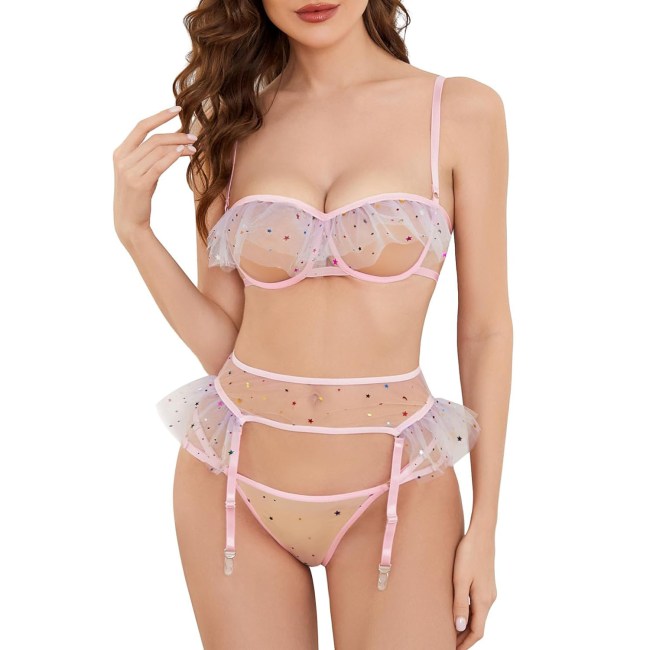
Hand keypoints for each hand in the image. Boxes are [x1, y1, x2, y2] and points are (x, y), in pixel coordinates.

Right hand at [113, 105, 196, 240]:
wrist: (129, 223)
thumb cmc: (138, 198)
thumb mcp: (140, 173)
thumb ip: (149, 157)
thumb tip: (173, 143)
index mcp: (120, 153)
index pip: (141, 126)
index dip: (159, 116)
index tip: (176, 109)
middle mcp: (123, 159)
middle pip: (154, 138)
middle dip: (176, 134)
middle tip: (194, 136)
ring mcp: (129, 171)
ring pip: (158, 150)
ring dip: (179, 146)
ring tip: (194, 148)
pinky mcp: (140, 184)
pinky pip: (159, 165)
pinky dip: (173, 156)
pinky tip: (184, 153)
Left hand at [453, 527, 496, 648]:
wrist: (481, 533)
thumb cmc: (468, 554)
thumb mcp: (460, 579)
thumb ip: (460, 603)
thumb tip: (460, 628)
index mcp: (484, 600)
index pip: (477, 632)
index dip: (465, 644)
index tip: (451, 649)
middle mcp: (489, 598)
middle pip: (478, 626)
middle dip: (465, 638)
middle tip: (447, 643)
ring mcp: (489, 591)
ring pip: (479, 616)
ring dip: (466, 626)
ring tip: (450, 630)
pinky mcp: (486, 583)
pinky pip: (478, 605)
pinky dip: (469, 614)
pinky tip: (458, 610)